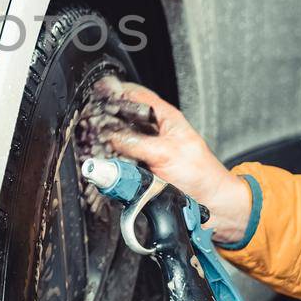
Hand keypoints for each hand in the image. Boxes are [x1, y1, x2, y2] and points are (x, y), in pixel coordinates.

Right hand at [92, 80, 251, 244]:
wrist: (211, 207)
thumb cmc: (202, 176)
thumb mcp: (166, 152)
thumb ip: (136, 143)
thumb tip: (110, 137)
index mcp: (165, 118)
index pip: (136, 96)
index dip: (117, 93)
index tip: (98, 94)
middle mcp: (154, 132)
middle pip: (123, 119)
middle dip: (106, 119)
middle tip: (89, 122)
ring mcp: (147, 152)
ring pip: (119, 142)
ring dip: (107, 143)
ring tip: (92, 142)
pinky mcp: (142, 171)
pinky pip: (121, 163)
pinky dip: (111, 163)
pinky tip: (102, 162)